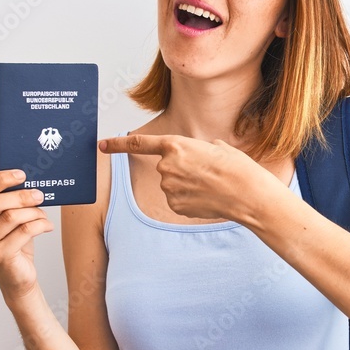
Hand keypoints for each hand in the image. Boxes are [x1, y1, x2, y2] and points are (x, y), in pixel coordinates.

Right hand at [0, 170, 53, 300]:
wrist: (17, 277)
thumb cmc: (12, 244)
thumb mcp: (6, 220)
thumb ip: (7, 202)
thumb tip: (26, 180)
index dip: (0, 179)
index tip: (21, 174)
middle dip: (20, 195)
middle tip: (39, 194)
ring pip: (11, 216)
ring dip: (32, 211)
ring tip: (42, 213)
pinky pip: (24, 231)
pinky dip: (40, 224)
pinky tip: (47, 225)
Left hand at [97, 134, 274, 222]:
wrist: (247, 194)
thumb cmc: (236, 167)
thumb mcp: (217, 146)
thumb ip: (197, 150)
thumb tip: (196, 158)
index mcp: (175, 145)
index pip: (139, 144)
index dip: (117, 145)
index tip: (101, 144)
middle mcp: (167, 166)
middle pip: (166, 167)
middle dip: (182, 169)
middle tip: (206, 171)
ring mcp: (170, 188)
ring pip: (172, 185)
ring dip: (187, 184)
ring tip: (210, 185)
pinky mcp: (175, 206)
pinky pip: (177, 200)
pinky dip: (190, 199)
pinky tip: (206, 198)